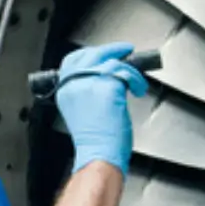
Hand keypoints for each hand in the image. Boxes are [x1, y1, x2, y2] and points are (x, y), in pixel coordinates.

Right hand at [55, 41, 148, 175]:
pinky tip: (139, 88)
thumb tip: (104, 77)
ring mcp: (91, 83)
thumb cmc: (95, 141)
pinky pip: (127, 73)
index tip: (104, 53)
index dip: (91, 53)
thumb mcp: (81, 110)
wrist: (100, 155)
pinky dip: (137, 80)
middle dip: (113, 50)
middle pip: (93, 54)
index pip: (73, 60)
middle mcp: (75, 84)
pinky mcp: (109, 87)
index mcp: (65, 90)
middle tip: (125, 51)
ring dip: (130, 71)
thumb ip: (86, 90)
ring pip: (114, 62)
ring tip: (136, 81)